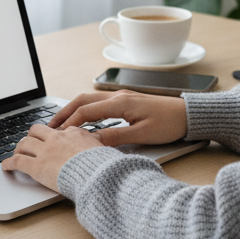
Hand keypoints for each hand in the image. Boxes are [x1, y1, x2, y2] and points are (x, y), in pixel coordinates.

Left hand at [1, 123, 102, 191]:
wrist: (96, 174)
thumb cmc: (101, 164)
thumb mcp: (101, 146)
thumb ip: (92, 141)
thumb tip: (93, 141)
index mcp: (72, 133)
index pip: (57, 130)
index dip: (50, 135)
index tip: (49, 139)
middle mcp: (56, 139)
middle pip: (36, 130)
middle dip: (30, 137)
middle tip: (29, 144)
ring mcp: (44, 152)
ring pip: (24, 144)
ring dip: (18, 148)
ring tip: (17, 154)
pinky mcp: (36, 167)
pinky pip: (17, 161)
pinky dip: (9, 164)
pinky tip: (6, 167)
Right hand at [49, 90, 187, 146]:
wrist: (189, 114)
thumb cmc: (170, 124)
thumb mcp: (142, 134)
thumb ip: (115, 137)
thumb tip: (92, 142)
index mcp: (120, 103)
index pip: (86, 111)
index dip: (69, 122)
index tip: (56, 134)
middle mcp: (119, 97)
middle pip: (83, 101)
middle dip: (64, 112)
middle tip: (50, 126)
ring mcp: (122, 97)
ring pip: (90, 100)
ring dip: (74, 110)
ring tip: (62, 123)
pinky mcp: (127, 101)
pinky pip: (100, 102)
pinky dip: (86, 109)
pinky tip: (83, 119)